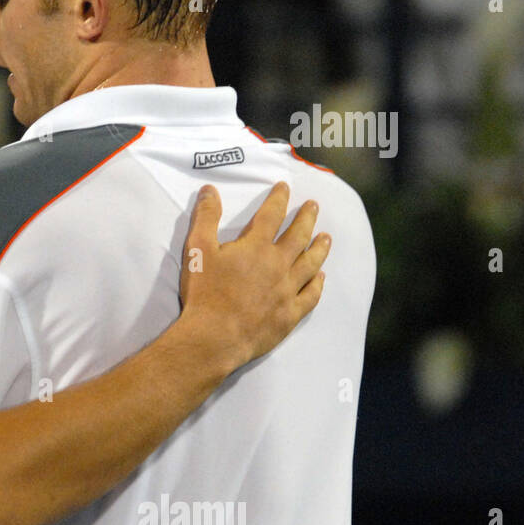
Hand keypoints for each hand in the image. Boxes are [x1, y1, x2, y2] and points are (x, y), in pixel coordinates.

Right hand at [178, 182, 330, 369]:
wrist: (215, 336)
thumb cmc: (204, 293)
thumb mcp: (197, 250)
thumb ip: (206, 218)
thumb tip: (210, 191)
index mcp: (255, 247)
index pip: (271, 215)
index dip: (278, 199)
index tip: (285, 188)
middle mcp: (277, 265)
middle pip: (298, 236)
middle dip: (306, 218)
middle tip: (313, 206)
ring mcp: (287, 290)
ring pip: (310, 263)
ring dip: (319, 248)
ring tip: (326, 237)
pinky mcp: (290, 313)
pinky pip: (310, 295)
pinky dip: (318, 284)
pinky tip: (322, 278)